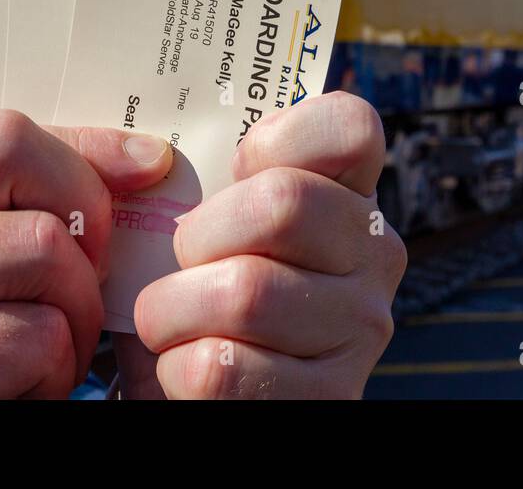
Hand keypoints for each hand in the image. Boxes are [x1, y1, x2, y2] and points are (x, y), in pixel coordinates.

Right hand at [0, 110, 171, 398]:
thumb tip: (126, 169)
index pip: (1, 138)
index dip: (88, 152)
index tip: (145, 166)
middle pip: (35, 195)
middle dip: (88, 250)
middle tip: (80, 297)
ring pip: (46, 265)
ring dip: (74, 324)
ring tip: (47, 358)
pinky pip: (32, 344)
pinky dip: (49, 378)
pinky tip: (16, 396)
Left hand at [124, 92, 405, 398]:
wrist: (196, 391)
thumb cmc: (190, 288)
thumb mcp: (202, 217)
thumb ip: (191, 168)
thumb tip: (146, 154)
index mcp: (351, 193)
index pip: (352, 127)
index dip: (279, 137)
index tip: (235, 168)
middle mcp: (375, 253)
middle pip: (282, 202)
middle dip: (198, 234)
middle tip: (180, 261)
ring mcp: (361, 326)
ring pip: (246, 292)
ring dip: (171, 310)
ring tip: (168, 322)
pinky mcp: (330, 395)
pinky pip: (223, 367)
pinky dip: (174, 370)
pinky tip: (186, 369)